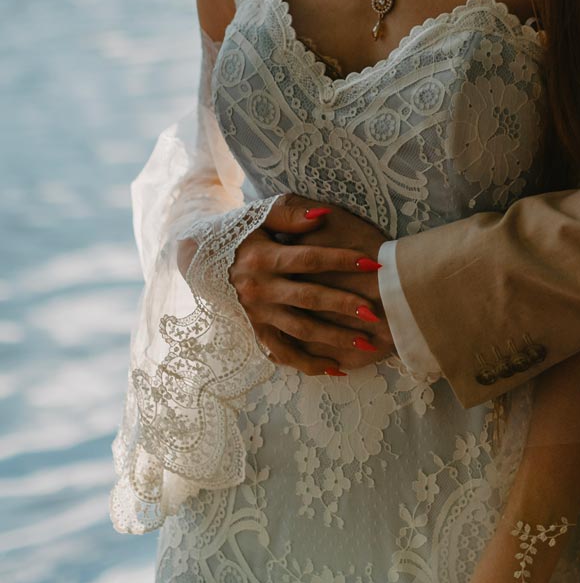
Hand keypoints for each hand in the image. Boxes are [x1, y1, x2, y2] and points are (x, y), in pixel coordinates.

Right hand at [224, 195, 392, 375]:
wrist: (202, 259)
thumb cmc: (241, 231)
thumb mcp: (261, 215)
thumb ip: (290, 214)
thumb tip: (322, 215)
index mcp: (262, 258)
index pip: (309, 260)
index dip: (341, 260)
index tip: (372, 264)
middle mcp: (259, 289)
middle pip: (308, 299)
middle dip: (343, 305)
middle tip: (374, 311)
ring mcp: (258, 314)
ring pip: (300, 331)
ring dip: (334, 338)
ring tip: (365, 342)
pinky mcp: (256, 330)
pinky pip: (283, 353)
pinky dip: (308, 363)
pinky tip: (336, 367)